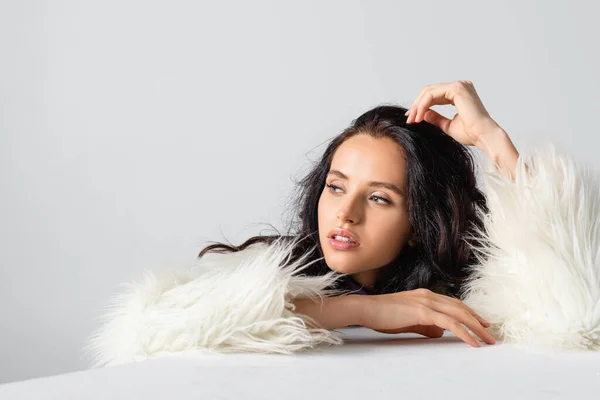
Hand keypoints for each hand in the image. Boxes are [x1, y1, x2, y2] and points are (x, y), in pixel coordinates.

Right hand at [360, 288, 495, 346]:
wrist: (367, 309)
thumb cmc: (383, 316)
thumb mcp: (408, 321)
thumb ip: (425, 326)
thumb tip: (439, 333)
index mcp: (425, 295)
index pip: (453, 303)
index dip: (469, 313)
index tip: (481, 323)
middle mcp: (429, 295)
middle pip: (460, 308)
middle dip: (477, 321)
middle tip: (490, 333)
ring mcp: (426, 302)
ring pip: (459, 314)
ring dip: (476, 327)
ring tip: (487, 340)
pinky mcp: (423, 312)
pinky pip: (450, 323)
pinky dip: (464, 332)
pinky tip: (472, 341)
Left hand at [405, 80, 500, 146]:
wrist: (483, 136)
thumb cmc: (471, 133)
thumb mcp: (447, 125)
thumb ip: (436, 117)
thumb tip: (423, 113)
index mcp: (460, 93)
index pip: (434, 94)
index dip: (421, 105)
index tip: (411, 118)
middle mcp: (460, 86)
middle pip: (430, 91)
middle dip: (417, 105)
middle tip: (409, 119)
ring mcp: (459, 85)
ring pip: (429, 91)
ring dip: (418, 106)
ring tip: (413, 119)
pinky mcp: (457, 88)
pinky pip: (432, 94)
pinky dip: (423, 105)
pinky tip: (420, 116)